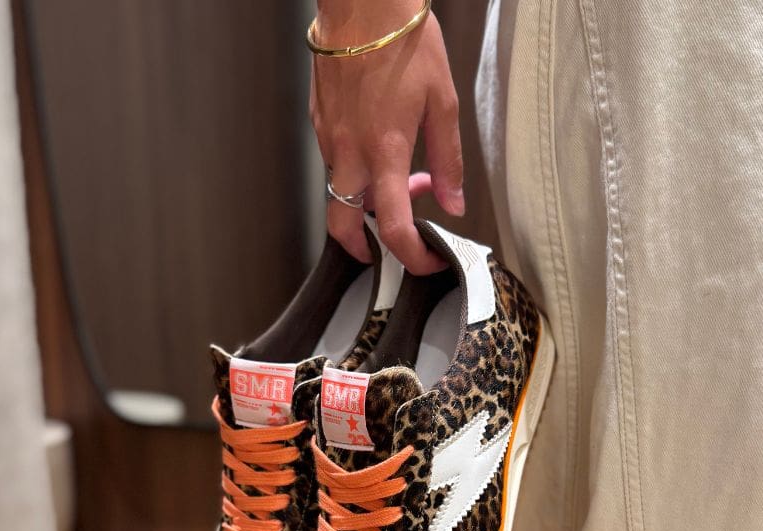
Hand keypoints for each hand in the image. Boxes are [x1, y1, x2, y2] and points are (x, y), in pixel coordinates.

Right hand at [310, 2, 462, 273]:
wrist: (363, 3)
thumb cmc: (404, 43)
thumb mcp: (443, 103)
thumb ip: (448, 161)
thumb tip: (453, 202)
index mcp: (386, 153)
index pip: (394, 227)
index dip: (412, 256)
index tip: (425, 261)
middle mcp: (350, 153)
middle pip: (343, 226)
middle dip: (363, 247)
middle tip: (386, 246)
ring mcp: (329, 139)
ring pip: (340, 193)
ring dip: (368, 200)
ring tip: (403, 174)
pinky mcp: (319, 122)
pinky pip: (335, 162)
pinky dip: (357, 170)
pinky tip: (380, 147)